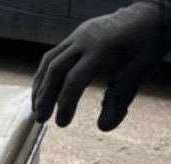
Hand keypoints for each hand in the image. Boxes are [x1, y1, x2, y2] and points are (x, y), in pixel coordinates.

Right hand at [32, 1, 170, 129]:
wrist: (148, 14)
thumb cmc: (146, 44)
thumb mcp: (140, 70)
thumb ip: (121, 98)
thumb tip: (104, 127)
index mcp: (102, 47)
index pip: (75, 79)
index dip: (65, 104)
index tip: (62, 123)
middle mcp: (85, 39)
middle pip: (55, 70)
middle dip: (45, 97)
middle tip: (41, 119)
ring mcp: (77, 35)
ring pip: (49, 62)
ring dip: (39, 87)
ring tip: (36, 110)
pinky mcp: (74, 37)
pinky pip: (52, 57)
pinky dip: (44, 77)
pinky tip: (42, 93)